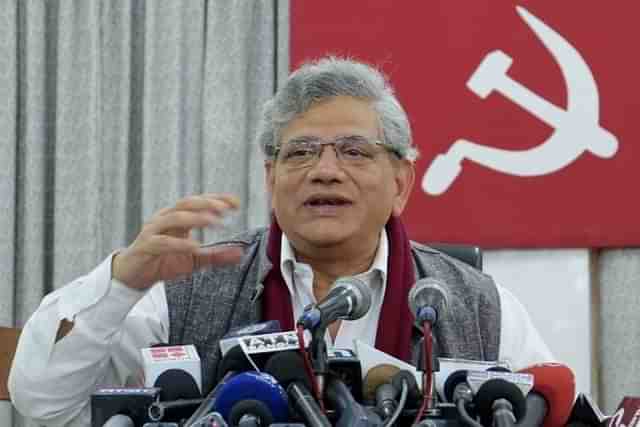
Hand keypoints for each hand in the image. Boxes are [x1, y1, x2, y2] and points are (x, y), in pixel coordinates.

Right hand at [112, 193, 243, 289]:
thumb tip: (240, 253)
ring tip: (213, 222)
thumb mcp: (195, 259)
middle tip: (225, 208)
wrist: (134, 276)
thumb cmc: (163, 262)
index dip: (217, 199)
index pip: (198, 202)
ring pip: (173, 218)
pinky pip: (162, 242)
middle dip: (207, 203)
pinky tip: (194, 246)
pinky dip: (179, 243)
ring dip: (195, 218)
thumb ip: (216, 255)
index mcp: (177, 217)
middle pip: (186, 204)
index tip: (236, 202)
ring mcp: (153, 231)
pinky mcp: (145, 246)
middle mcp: (165, 219)